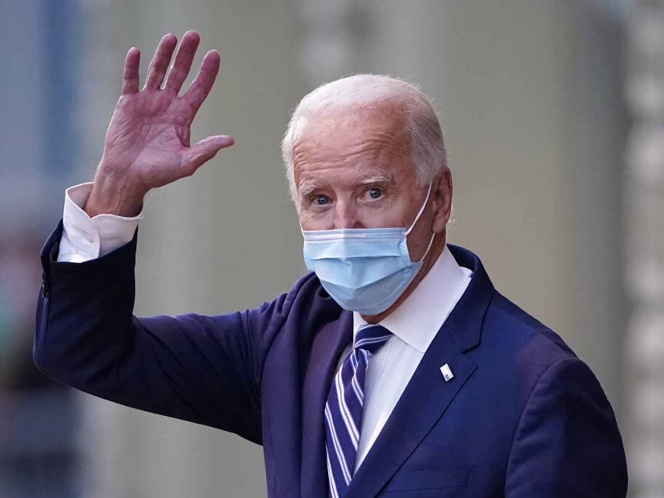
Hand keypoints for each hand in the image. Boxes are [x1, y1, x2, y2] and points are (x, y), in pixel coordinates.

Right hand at [86, 31, 233, 216]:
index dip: (207, 73)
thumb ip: (206, 150)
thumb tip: (230, 140)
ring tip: (171, 37)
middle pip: (180, 74)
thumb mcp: (186, 163)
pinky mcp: (128, 103)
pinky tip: (136, 53)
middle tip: (194, 35)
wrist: (128, 176)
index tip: (214, 55)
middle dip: (187, 55)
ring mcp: (148, 101)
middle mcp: (167, 104)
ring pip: (157, 71)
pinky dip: (133, 67)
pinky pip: (131, 80)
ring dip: (163, 54)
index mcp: (183, 116)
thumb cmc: (158, 173)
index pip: (199, 89)